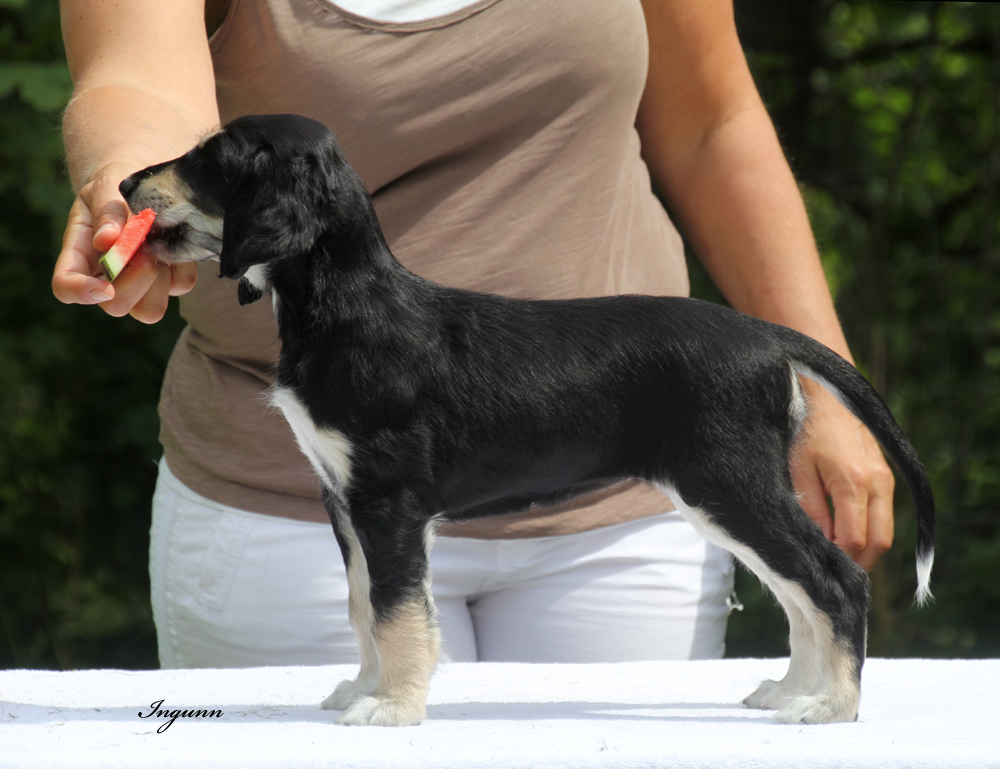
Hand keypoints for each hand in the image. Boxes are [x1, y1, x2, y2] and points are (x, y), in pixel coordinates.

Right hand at [52, 162, 197, 322]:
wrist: (146, 182)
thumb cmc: (116, 186)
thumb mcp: (106, 188)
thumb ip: (106, 212)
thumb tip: (106, 241)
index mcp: (80, 255)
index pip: (66, 288)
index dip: (81, 292)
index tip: (105, 286)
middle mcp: (107, 278)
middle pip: (115, 306)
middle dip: (134, 279)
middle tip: (143, 247)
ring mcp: (141, 284)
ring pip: (150, 310)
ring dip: (159, 278)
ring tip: (157, 243)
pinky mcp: (171, 281)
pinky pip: (181, 284)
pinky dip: (182, 262)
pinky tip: (174, 240)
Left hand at [792, 379, 895, 570]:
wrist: (828, 393)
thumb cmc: (805, 429)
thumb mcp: (798, 469)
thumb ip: (810, 508)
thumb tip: (818, 544)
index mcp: (853, 482)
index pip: (854, 540)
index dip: (839, 559)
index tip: (819, 566)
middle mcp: (877, 483)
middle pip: (879, 543)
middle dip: (858, 563)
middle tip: (832, 572)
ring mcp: (885, 479)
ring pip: (885, 532)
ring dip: (865, 549)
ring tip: (837, 557)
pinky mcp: (885, 475)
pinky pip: (883, 515)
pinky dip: (869, 531)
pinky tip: (844, 535)